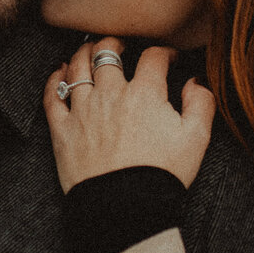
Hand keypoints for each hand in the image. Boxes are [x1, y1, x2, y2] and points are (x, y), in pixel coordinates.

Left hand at [43, 37, 215, 193]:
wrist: (126, 209)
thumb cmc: (163, 175)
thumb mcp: (196, 139)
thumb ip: (201, 103)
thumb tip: (195, 81)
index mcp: (145, 94)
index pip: (153, 57)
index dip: (163, 53)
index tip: (168, 58)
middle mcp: (111, 94)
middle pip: (108, 53)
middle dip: (116, 43)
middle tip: (121, 46)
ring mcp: (83, 110)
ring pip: (77, 67)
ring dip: (84, 53)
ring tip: (90, 50)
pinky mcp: (63, 130)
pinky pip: (52, 96)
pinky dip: (54, 79)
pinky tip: (59, 72)